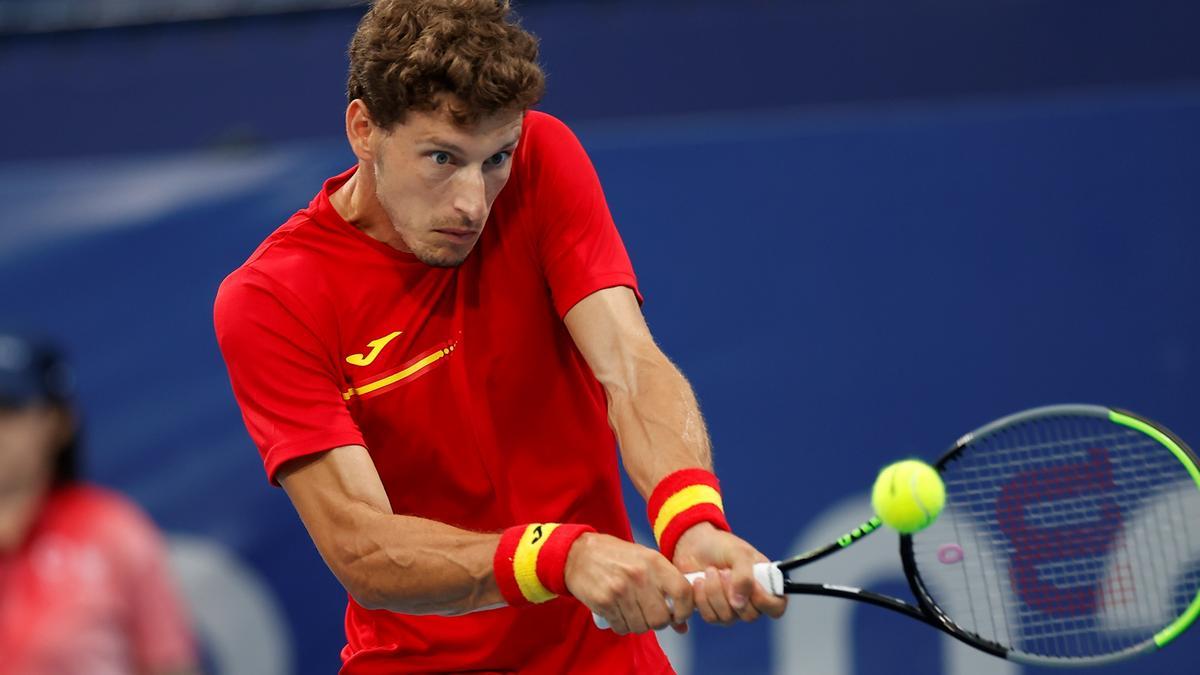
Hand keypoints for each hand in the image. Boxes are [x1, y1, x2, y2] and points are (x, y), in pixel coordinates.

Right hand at [564, 532, 693, 634]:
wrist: (578, 554)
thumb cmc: (616, 557)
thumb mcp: (645, 562)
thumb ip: (666, 588)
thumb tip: (682, 625)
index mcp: (654, 561)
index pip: (682, 592)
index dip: (685, 609)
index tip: (679, 615)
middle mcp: (639, 575)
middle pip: (661, 618)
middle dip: (658, 622)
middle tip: (650, 615)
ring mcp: (620, 590)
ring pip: (641, 626)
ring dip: (639, 625)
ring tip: (631, 611)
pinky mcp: (604, 602)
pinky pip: (622, 627)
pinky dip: (622, 625)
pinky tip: (618, 613)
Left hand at [671, 523, 787, 624]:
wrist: (694, 544)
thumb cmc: (722, 546)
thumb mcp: (738, 553)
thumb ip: (744, 576)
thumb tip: (739, 604)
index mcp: (765, 584)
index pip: (776, 607)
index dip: (765, 602)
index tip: (752, 586)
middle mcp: (751, 601)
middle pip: (750, 615)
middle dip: (732, 591)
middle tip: (723, 571)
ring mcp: (732, 610)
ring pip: (728, 617)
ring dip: (715, 592)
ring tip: (710, 571)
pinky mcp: (713, 612)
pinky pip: (710, 617)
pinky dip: (702, 598)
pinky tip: (699, 581)